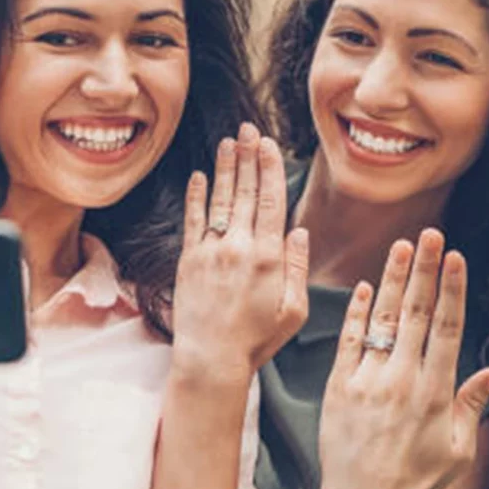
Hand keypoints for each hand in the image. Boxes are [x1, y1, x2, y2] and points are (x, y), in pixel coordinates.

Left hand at [171, 122, 308, 381]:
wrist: (211, 359)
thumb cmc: (257, 340)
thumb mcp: (293, 310)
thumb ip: (297, 267)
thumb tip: (299, 231)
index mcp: (269, 257)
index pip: (271, 201)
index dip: (270, 168)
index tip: (269, 144)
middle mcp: (240, 247)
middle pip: (246, 192)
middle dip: (249, 156)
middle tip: (249, 129)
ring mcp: (212, 251)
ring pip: (221, 199)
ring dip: (225, 168)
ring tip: (229, 142)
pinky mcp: (189, 260)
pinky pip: (194, 220)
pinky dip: (197, 196)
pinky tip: (199, 175)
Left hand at [317, 229, 488, 488]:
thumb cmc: (416, 481)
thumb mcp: (458, 449)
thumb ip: (474, 405)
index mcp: (436, 391)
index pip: (447, 328)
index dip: (451, 289)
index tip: (454, 256)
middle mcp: (402, 378)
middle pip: (416, 313)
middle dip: (424, 269)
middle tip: (429, 233)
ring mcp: (368, 380)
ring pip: (381, 319)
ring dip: (391, 279)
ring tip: (399, 246)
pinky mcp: (339, 386)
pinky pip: (348, 341)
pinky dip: (355, 313)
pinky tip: (361, 287)